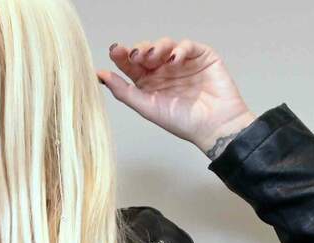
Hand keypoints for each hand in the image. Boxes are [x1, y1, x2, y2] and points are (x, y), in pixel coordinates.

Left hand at [98, 37, 257, 157]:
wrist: (213, 126)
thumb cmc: (182, 122)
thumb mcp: (147, 107)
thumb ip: (123, 91)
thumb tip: (100, 75)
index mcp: (148, 82)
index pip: (131, 65)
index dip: (122, 55)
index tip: (115, 51)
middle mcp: (163, 71)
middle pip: (146, 51)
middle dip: (140, 50)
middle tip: (136, 56)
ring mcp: (182, 62)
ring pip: (165, 44)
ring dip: (157, 47)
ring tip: (155, 57)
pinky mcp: (201, 57)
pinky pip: (187, 45)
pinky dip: (179, 49)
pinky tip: (175, 60)